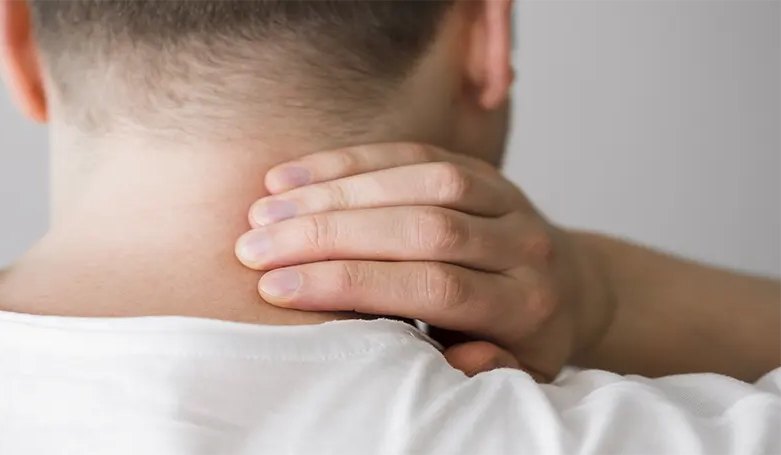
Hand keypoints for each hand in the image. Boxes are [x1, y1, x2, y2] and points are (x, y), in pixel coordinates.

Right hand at [236, 143, 613, 380]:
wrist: (572, 286)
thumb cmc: (525, 338)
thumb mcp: (515, 375)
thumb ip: (482, 370)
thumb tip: (447, 358)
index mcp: (523, 306)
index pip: (434, 287)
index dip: (354, 283)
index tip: (279, 288)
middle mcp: (520, 246)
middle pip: (423, 229)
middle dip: (330, 234)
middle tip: (255, 245)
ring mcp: (506, 199)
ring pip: (420, 182)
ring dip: (336, 191)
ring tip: (267, 208)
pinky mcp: (483, 169)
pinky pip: (417, 152)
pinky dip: (354, 161)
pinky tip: (298, 174)